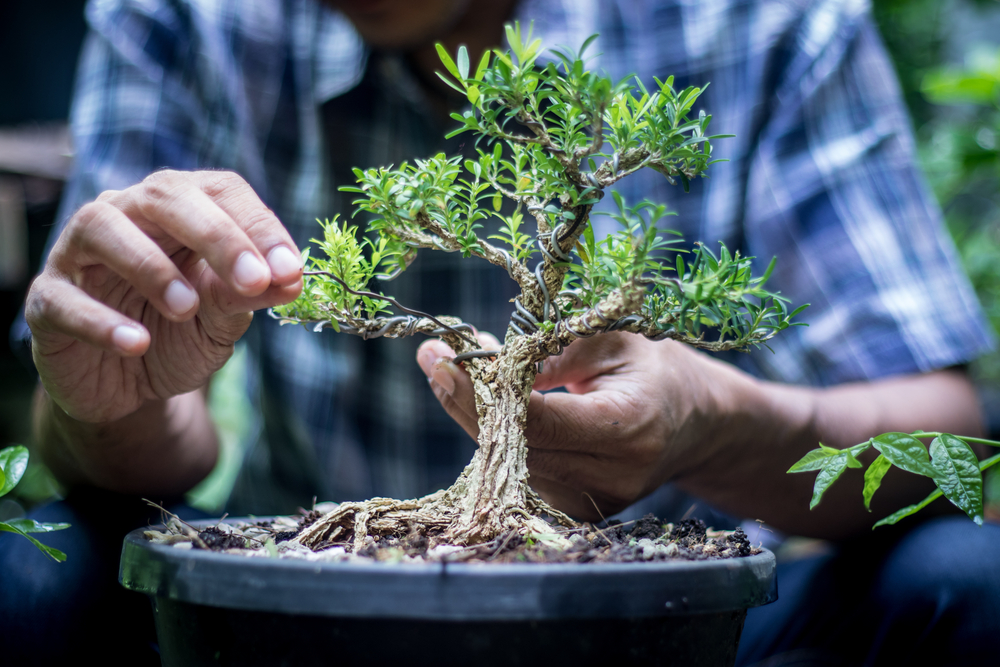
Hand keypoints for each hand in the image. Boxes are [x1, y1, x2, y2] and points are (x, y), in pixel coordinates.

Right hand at [26, 170, 302, 423]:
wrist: (127, 386)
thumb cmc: (178, 334)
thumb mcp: (221, 318)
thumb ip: (248, 296)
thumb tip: (290, 280)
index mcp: (180, 208)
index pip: (222, 191)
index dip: (259, 226)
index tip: (290, 271)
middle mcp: (127, 214)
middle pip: (165, 197)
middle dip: (217, 236)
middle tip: (254, 280)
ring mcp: (79, 253)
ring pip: (102, 228)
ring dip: (151, 267)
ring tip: (187, 308)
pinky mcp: (47, 299)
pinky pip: (65, 298)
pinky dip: (100, 320)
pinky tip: (135, 342)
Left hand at [417, 332, 742, 519]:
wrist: (698, 425)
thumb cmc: (655, 372)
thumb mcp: (612, 343)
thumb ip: (551, 353)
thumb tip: (485, 362)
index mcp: (629, 426)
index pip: (539, 419)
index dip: (484, 391)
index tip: (441, 357)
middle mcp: (612, 475)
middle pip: (515, 446)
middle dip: (467, 401)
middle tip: (436, 358)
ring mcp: (594, 502)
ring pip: (509, 464)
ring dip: (478, 418)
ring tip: (466, 373)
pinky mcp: (580, 513)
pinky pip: (520, 476)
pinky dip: (499, 441)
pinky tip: (494, 408)